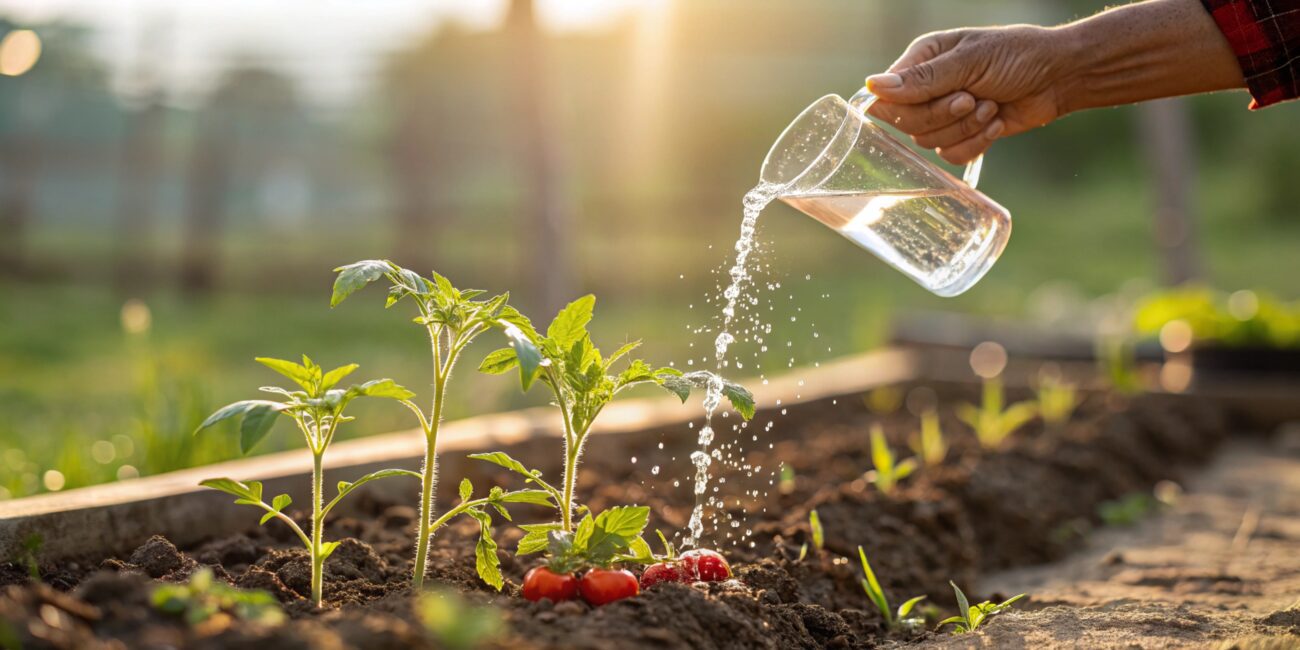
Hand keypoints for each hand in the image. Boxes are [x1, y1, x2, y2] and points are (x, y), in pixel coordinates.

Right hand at [865, 26, 1070, 163]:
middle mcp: (926, 87)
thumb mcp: (970, 61)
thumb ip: (922, 79)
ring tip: (992, 106)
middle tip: (973, 98)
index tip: (948, 95)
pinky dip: (976, 143)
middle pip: (908, 123)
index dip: (909, 106)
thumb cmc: (1019, 55)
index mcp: (922, 59)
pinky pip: (950, 156)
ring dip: (966, 128)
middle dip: (945, 116)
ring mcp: (943, 113)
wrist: (1059, 77)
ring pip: (929, 142)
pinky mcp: (962, 135)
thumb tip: (873, 86)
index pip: (888, 96)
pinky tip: (996, 123)